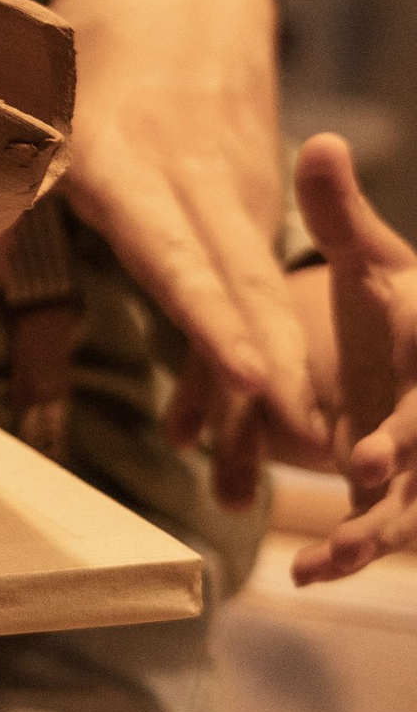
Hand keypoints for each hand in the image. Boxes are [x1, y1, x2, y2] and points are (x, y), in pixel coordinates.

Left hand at [0, 0, 310, 477]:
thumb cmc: (79, 47)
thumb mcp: (17, 119)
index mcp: (125, 157)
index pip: (176, 253)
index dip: (211, 318)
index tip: (247, 375)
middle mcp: (194, 174)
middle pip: (242, 281)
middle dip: (274, 363)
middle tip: (304, 440)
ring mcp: (237, 181)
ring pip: (265, 283)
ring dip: (281, 362)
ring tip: (295, 442)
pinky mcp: (257, 189)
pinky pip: (262, 272)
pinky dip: (266, 334)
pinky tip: (258, 401)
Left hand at [285, 136, 416, 582]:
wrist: (410, 351)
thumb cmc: (392, 308)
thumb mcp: (373, 261)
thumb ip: (341, 214)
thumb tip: (321, 138)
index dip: (403, 432)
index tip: (369, 456)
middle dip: (395, 483)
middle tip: (357, 486)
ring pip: (406, 511)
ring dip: (368, 536)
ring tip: (323, 559)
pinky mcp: (396, 496)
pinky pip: (381, 528)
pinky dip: (348, 551)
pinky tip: (304, 574)